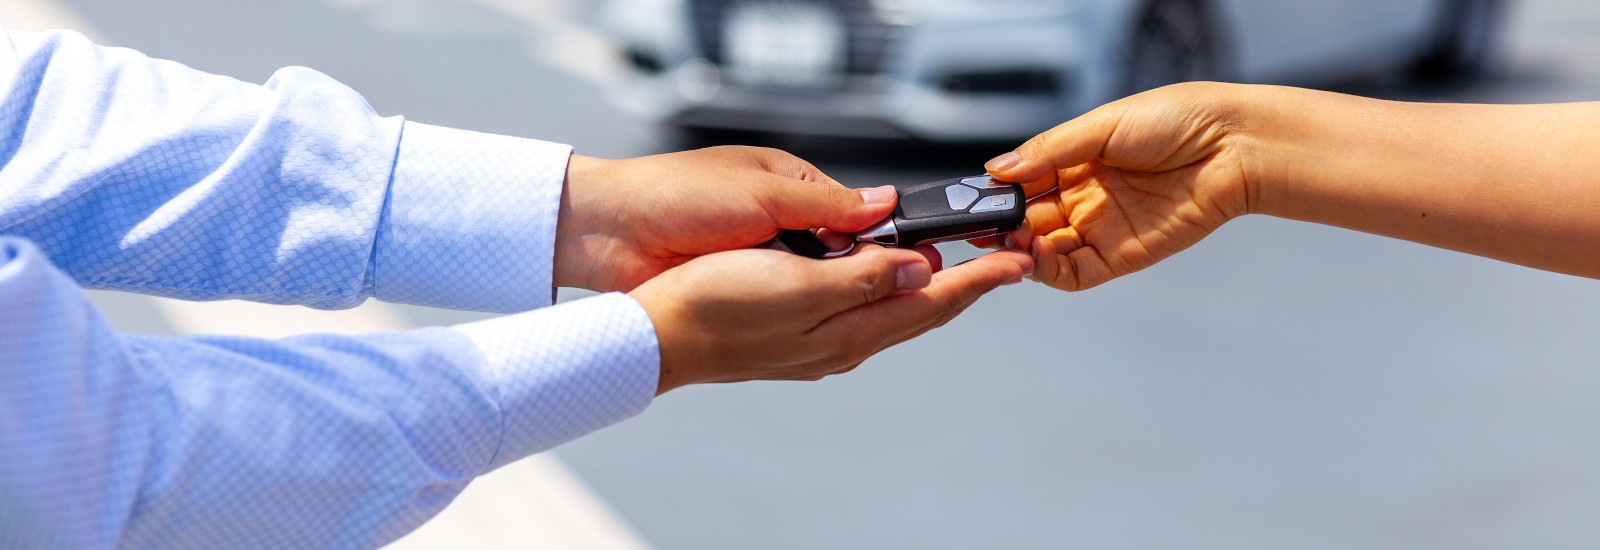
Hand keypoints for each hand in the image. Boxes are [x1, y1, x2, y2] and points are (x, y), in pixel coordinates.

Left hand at [554, 146, 897, 292]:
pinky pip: (782, 304)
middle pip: (845, 258)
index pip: (860, 219)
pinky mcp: (740, 291)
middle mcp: (784, 224)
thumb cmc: (678, 194)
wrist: (609, 231)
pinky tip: (804, 321)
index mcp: (796, 187)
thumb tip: (887, 204)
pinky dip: (792, 309)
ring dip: (825, 295)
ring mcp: (762, 262)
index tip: (915, 265)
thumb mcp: (763, 194)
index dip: (887, 243)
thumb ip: (826, 205)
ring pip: (816, 287)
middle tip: (888, 292)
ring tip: (841, 308)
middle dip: (862, 274)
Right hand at [628, 245, 1032, 393]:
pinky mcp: (793, 333)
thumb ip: (860, 278)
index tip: (1016, 263)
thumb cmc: (716, 306)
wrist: (658, 335)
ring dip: (926, 287)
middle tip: (999, 261)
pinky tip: (881, 277)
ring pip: (890, 312)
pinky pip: (859, 311)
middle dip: (963, 286)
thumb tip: (917, 271)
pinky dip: (885, 290)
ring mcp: (817, 343)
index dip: (977, 281)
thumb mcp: (796, 285)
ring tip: (955, 264)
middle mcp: (841, 343)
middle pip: (919, 311)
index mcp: (848, 331)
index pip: (931, 302)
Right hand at [980, 82, 1258, 290]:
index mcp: (1076, 161)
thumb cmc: (1178, 121)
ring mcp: (1100, 228)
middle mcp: (1084, 196)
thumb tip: (996, 169)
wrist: (1234, 146)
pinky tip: (1035, 256)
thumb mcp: (1103, 125)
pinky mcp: (1121, 256)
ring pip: (1044, 250)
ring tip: (1007, 241)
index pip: (1023, 183)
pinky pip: (1073, 273)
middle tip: (979, 227)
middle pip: (1028, 219)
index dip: (997, 194)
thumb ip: (1049, 151)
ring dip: (1019, 250)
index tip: (971, 200)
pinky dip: (1047, 271)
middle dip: (1001, 226)